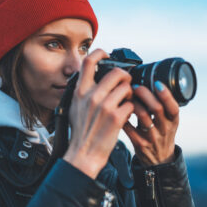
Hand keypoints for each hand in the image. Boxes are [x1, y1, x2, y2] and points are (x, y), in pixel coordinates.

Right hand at [63, 49, 134, 178]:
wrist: (83, 154)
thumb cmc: (81, 132)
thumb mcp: (74, 107)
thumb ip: (83, 91)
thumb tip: (91, 76)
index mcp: (80, 91)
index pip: (89, 61)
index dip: (101, 53)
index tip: (108, 56)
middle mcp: (91, 96)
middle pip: (116, 72)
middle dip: (126, 77)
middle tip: (127, 84)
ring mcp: (104, 106)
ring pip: (127, 88)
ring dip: (131, 94)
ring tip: (126, 103)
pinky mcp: (116, 118)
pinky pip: (132, 105)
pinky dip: (132, 110)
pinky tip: (126, 116)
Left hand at [123, 82, 178, 165]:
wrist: (159, 160)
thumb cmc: (161, 133)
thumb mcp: (168, 121)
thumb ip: (162, 105)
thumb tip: (150, 81)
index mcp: (173, 121)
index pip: (173, 107)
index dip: (166, 94)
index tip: (156, 83)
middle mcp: (165, 129)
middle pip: (156, 108)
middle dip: (145, 94)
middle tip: (136, 86)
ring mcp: (152, 138)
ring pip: (142, 116)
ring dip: (133, 103)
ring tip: (127, 96)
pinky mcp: (139, 144)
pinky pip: (129, 127)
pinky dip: (124, 115)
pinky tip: (120, 109)